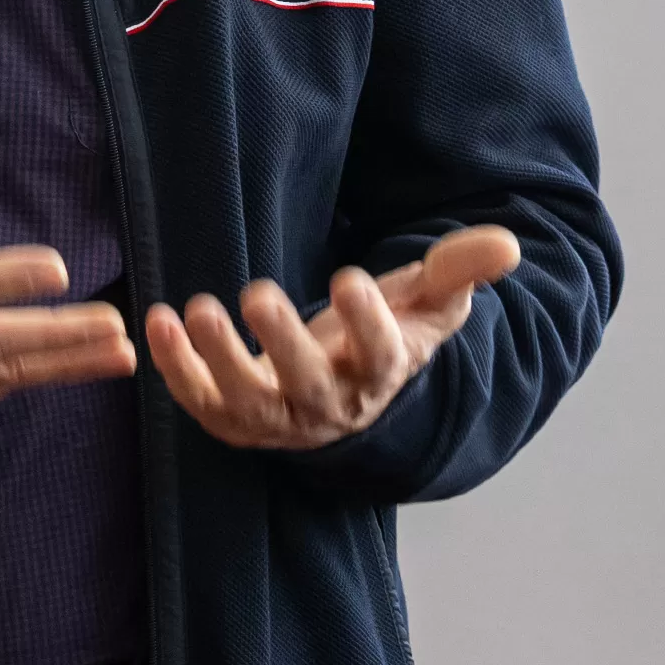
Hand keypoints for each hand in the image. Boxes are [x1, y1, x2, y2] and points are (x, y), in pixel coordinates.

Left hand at [144, 227, 520, 450]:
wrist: (347, 388)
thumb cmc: (388, 329)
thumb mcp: (427, 300)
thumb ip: (460, 269)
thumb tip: (507, 244)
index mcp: (382, 374)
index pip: (381, 356)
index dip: (368, 322)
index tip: (351, 280)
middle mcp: (331, 406)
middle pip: (309, 386)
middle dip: (283, 342)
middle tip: (257, 293)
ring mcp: (280, 419)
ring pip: (249, 403)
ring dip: (218, 360)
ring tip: (196, 308)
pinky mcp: (235, 420)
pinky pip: (203, 404)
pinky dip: (176, 369)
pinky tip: (156, 320)